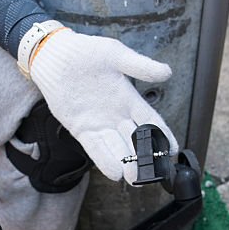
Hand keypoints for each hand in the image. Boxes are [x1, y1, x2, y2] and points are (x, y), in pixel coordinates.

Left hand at [27, 27, 177, 183]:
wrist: (55, 57)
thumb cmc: (86, 51)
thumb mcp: (116, 55)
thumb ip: (140, 66)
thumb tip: (167, 72)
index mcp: (130, 99)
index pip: (152, 122)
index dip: (164, 137)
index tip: (173, 151)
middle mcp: (117, 116)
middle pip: (137, 142)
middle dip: (145, 158)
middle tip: (152, 172)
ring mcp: (100, 125)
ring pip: (117, 149)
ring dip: (126, 164)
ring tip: (135, 178)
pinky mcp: (82, 130)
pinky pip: (95, 149)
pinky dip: (105, 160)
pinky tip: (115, 172)